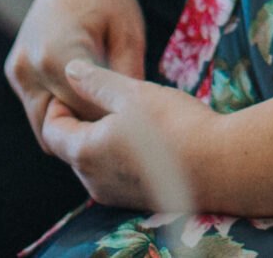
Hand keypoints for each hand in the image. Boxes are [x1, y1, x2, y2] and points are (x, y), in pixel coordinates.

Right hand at [6, 0, 146, 145]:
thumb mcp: (129, 38)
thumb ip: (126, 83)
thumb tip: (136, 127)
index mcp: (57, 57)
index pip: (86, 116)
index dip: (113, 127)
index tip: (137, 132)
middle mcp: (28, 67)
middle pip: (59, 128)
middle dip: (90, 134)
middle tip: (122, 134)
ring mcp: (17, 70)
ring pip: (44, 125)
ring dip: (72, 128)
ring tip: (107, 119)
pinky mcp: (15, 70)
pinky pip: (37, 108)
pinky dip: (60, 113)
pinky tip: (89, 102)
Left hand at [39, 61, 216, 212]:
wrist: (220, 167)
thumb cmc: (175, 125)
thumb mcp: (132, 93)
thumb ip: (96, 82)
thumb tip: (70, 70)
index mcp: (84, 152)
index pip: (52, 130)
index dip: (59, 105)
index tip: (79, 86)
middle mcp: (93, 181)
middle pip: (72, 147)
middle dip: (82, 121)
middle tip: (106, 95)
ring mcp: (115, 195)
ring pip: (95, 162)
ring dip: (103, 139)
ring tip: (131, 115)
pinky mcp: (137, 201)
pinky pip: (116, 175)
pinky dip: (121, 155)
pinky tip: (148, 139)